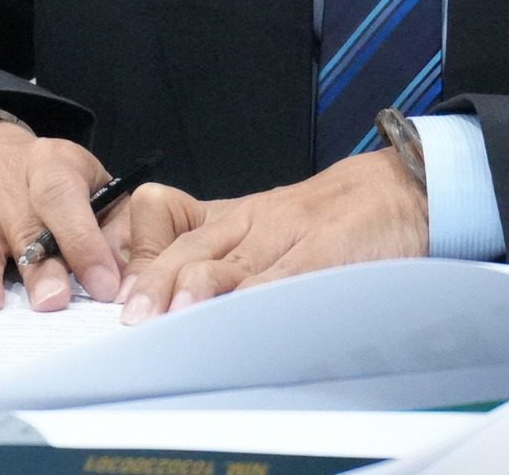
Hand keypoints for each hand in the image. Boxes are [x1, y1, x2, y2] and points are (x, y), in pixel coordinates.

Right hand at [0, 121, 121, 312]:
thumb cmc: (41, 181)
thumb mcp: (85, 182)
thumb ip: (112, 224)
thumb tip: (128, 274)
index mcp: (50, 164)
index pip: (66, 199)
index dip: (84, 242)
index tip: (103, 285)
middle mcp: (4, 180)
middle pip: (23, 225)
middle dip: (38, 268)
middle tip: (51, 303)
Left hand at [114, 149, 426, 323]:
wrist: (392, 192)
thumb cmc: (327, 219)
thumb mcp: (264, 227)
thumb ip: (220, 256)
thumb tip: (167, 300)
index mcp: (230, 216)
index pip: (165, 216)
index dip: (138, 250)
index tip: (116, 290)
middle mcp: (249, 223)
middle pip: (189, 247)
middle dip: (156, 282)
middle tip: (133, 316)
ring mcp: (285, 237)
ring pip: (231, 260)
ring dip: (199, 288)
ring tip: (176, 315)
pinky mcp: (321, 254)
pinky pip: (284, 277)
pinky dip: (259, 299)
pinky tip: (241, 318)